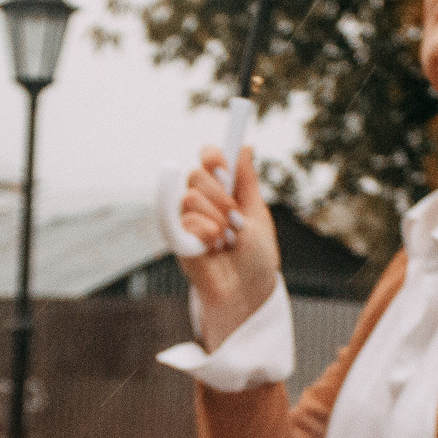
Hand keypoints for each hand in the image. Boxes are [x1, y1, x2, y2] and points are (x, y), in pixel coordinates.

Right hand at [176, 145, 279, 347]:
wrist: (249, 290)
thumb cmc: (256, 257)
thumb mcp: (258, 214)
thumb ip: (248, 182)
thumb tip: (247, 147)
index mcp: (223, 192)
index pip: (208, 160)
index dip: (212, 156)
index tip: (221, 163)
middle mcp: (202, 203)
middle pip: (195, 175)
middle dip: (219, 193)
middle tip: (235, 217)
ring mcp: (189, 222)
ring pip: (190, 198)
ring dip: (216, 217)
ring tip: (227, 238)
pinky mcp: (179, 241)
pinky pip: (183, 221)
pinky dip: (204, 231)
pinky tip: (214, 245)